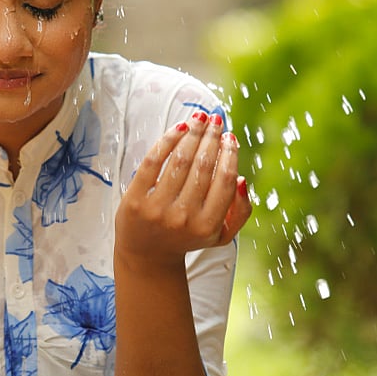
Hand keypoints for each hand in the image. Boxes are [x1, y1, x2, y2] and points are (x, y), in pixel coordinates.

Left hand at [115, 111, 251, 271]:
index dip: (229, 154)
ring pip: (180, 160)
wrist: (146, 256)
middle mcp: (182, 218)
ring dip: (192, 134)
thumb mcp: (220, 235)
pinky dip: (167, 141)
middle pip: (203, 166)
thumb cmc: (186, 238)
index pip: (224, 181)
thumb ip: (240, 212)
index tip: (230, 137)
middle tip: (217, 120)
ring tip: (199, 119)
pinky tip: (179, 128)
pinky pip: (153, 162)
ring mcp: (157, 209)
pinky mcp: (134, 200)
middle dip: (212, 137)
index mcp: (207, 226)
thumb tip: (241, 179)